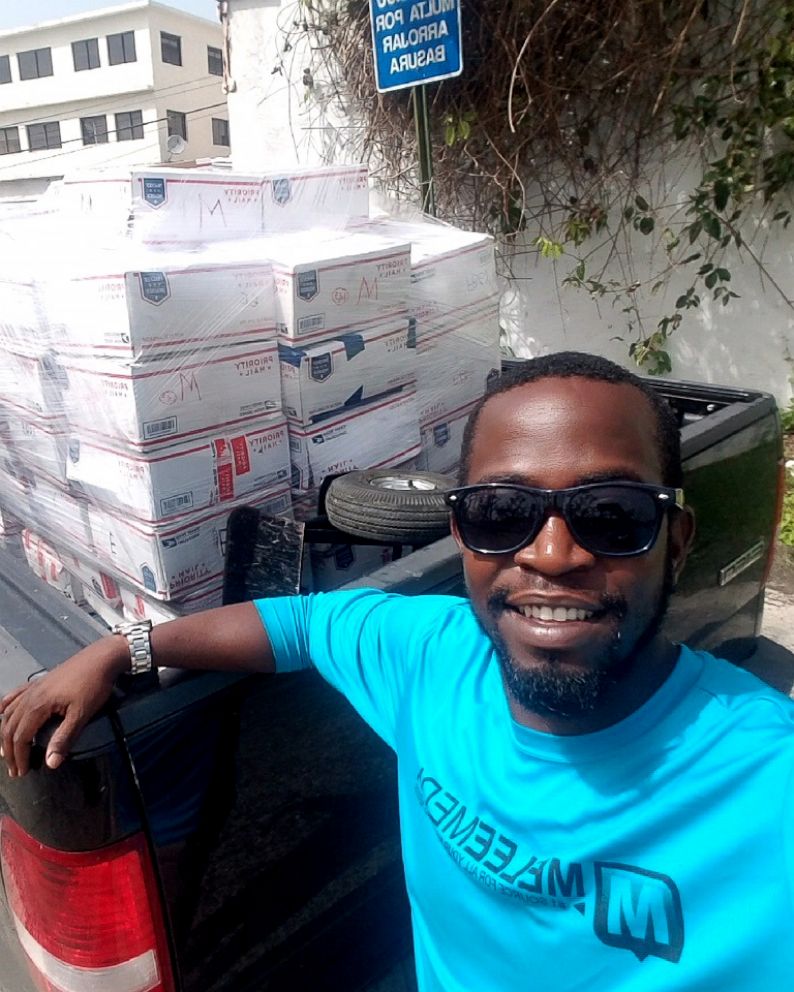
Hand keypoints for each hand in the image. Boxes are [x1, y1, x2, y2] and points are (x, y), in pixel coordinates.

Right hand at [0, 636, 129, 777]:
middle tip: (15, 769)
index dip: (19, 757)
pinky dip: (6, 707)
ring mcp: (33, 687)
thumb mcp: (81, 714)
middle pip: (10, 728)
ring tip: (8, 751)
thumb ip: (64, 738)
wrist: (101, 658)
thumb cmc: (93, 684)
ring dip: (6, 734)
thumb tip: (51, 763)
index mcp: (38, 705)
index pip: (20, 738)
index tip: (22, 772)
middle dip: (10, 751)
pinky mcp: (39, 681)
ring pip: (9, 714)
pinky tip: (2, 713)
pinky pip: (15, 695)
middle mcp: (30, 696)